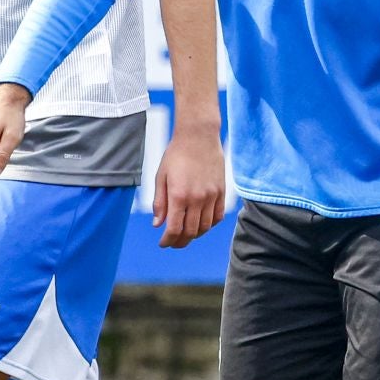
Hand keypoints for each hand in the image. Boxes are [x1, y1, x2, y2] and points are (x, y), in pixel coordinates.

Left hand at [153, 123, 224, 247]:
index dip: (168, 240)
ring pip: (205, 227)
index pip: (174, 228)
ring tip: (186, 235)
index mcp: (178, 195)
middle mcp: (197, 199)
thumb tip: (157, 224)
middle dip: (180, 242)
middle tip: (173, 243)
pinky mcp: (221, 192)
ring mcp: (211, 196)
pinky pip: (217, 217)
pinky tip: (201, 225)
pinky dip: (209, 225)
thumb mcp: (161, 177)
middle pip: (190, 232)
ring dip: (194, 235)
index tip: (163, 243)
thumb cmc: (176, 154)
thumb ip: (159, 202)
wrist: (198, 136)